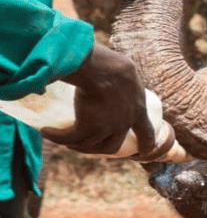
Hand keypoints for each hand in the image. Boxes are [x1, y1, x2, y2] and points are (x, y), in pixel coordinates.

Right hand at [41, 44, 155, 155]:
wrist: (102, 69)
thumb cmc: (115, 65)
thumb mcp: (128, 74)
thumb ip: (124, 80)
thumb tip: (114, 74)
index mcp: (139, 110)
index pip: (147, 132)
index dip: (147, 144)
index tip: (145, 152)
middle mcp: (124, 124)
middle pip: (111, 146)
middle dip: (98, 149)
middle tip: (85, 144)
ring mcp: (106, 128)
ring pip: (89, 145)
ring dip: (75, 144)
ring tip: (64, 139)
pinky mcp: (88, 126)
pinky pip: (70, 138)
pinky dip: (58, 137)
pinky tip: (47, 131)